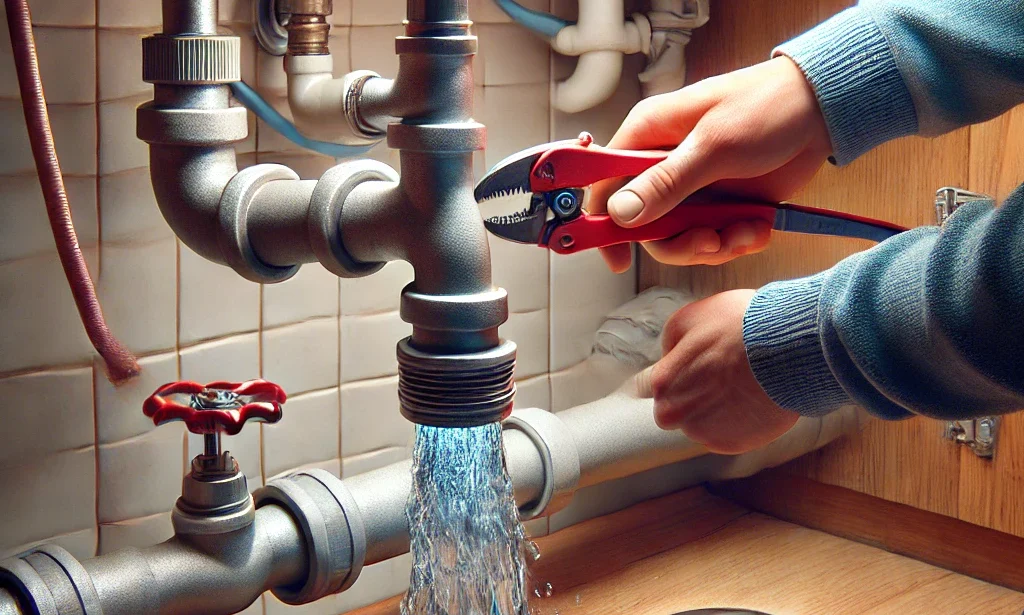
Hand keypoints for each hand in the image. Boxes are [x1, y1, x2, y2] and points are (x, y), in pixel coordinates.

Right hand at [588, 56, 831, 272]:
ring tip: (745, 230)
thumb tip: (620, 214)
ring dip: (714, 244)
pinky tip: (759, 225)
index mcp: (648, 137)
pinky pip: (713, 238)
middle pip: (644, 225)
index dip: (603, 223)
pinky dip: (736, 240)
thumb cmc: (766, 107)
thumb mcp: (714, 146)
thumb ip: (666, 183)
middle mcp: (663, 165)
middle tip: (709, 243)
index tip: (618, 259)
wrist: (822, 111)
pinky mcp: (720, 204)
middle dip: (678, 243)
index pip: (604, 185)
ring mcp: (693, 188)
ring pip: (680, 238)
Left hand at [649, 289, 798, 453]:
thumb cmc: (739, 326)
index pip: (653, 385)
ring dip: (716, 410)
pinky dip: (739, 421)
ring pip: (703, 424)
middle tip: (719, 376)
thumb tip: (671, 357)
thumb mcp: (689, 318)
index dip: (676, 373)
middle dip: (691, 396)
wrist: (792, 347)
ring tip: (743, 385)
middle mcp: (676, 415)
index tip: (693, 367)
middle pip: (676, 409)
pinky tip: (753, 400)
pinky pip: (729, 434)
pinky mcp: (733, 445)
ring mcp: (704, 432)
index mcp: (662, 383)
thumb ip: (672, 343)